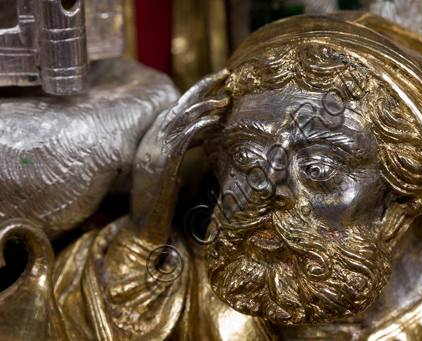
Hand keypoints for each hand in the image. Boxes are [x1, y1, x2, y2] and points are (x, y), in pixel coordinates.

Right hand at [130, 70, 229, 244]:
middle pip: (180, 104)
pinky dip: (198, 126)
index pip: (177, 106)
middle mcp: (151, 138)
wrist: (142, 223)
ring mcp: (154, 149)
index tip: (217, 83)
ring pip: (181, 118)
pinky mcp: (162, 162)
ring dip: (205, 106)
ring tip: (225, 100)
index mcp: (152, 137)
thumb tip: (203, 132)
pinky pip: (182, 138)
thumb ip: (181, 145)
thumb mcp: (169, 165)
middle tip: (224, 75)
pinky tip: (213, 121)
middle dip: (202, 88)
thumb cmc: (158, 195)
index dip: (197, 92)